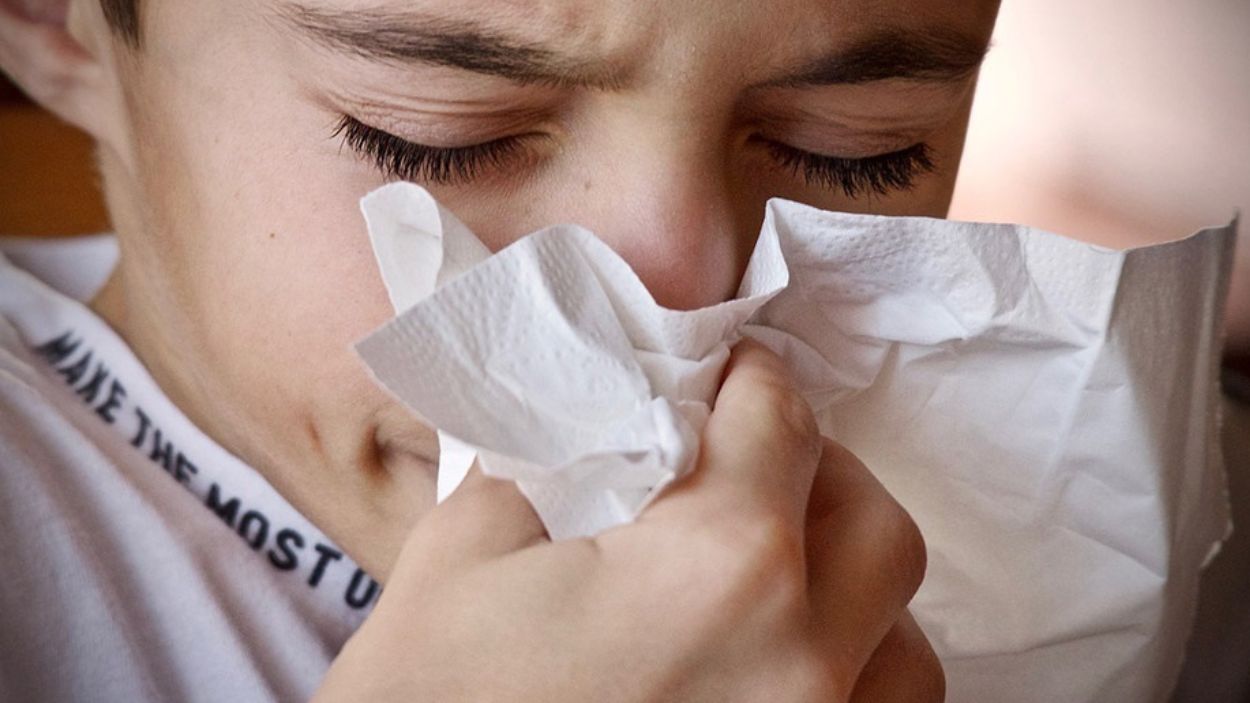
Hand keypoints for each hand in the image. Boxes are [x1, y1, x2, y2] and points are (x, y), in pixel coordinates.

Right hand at [314, 340, 941, 701]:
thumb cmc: (433, 698)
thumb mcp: (465, 552)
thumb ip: (556, 460)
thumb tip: (608, 423)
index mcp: (719, 568)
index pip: (781, 424)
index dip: (754, 379)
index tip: (734, 374)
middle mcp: (801, 659)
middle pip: (874, 524)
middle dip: (819, 472)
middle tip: (752, 464)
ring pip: (906, 640)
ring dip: (852, 584)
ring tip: (779, 572)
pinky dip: (854, 674)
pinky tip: (784, 662)